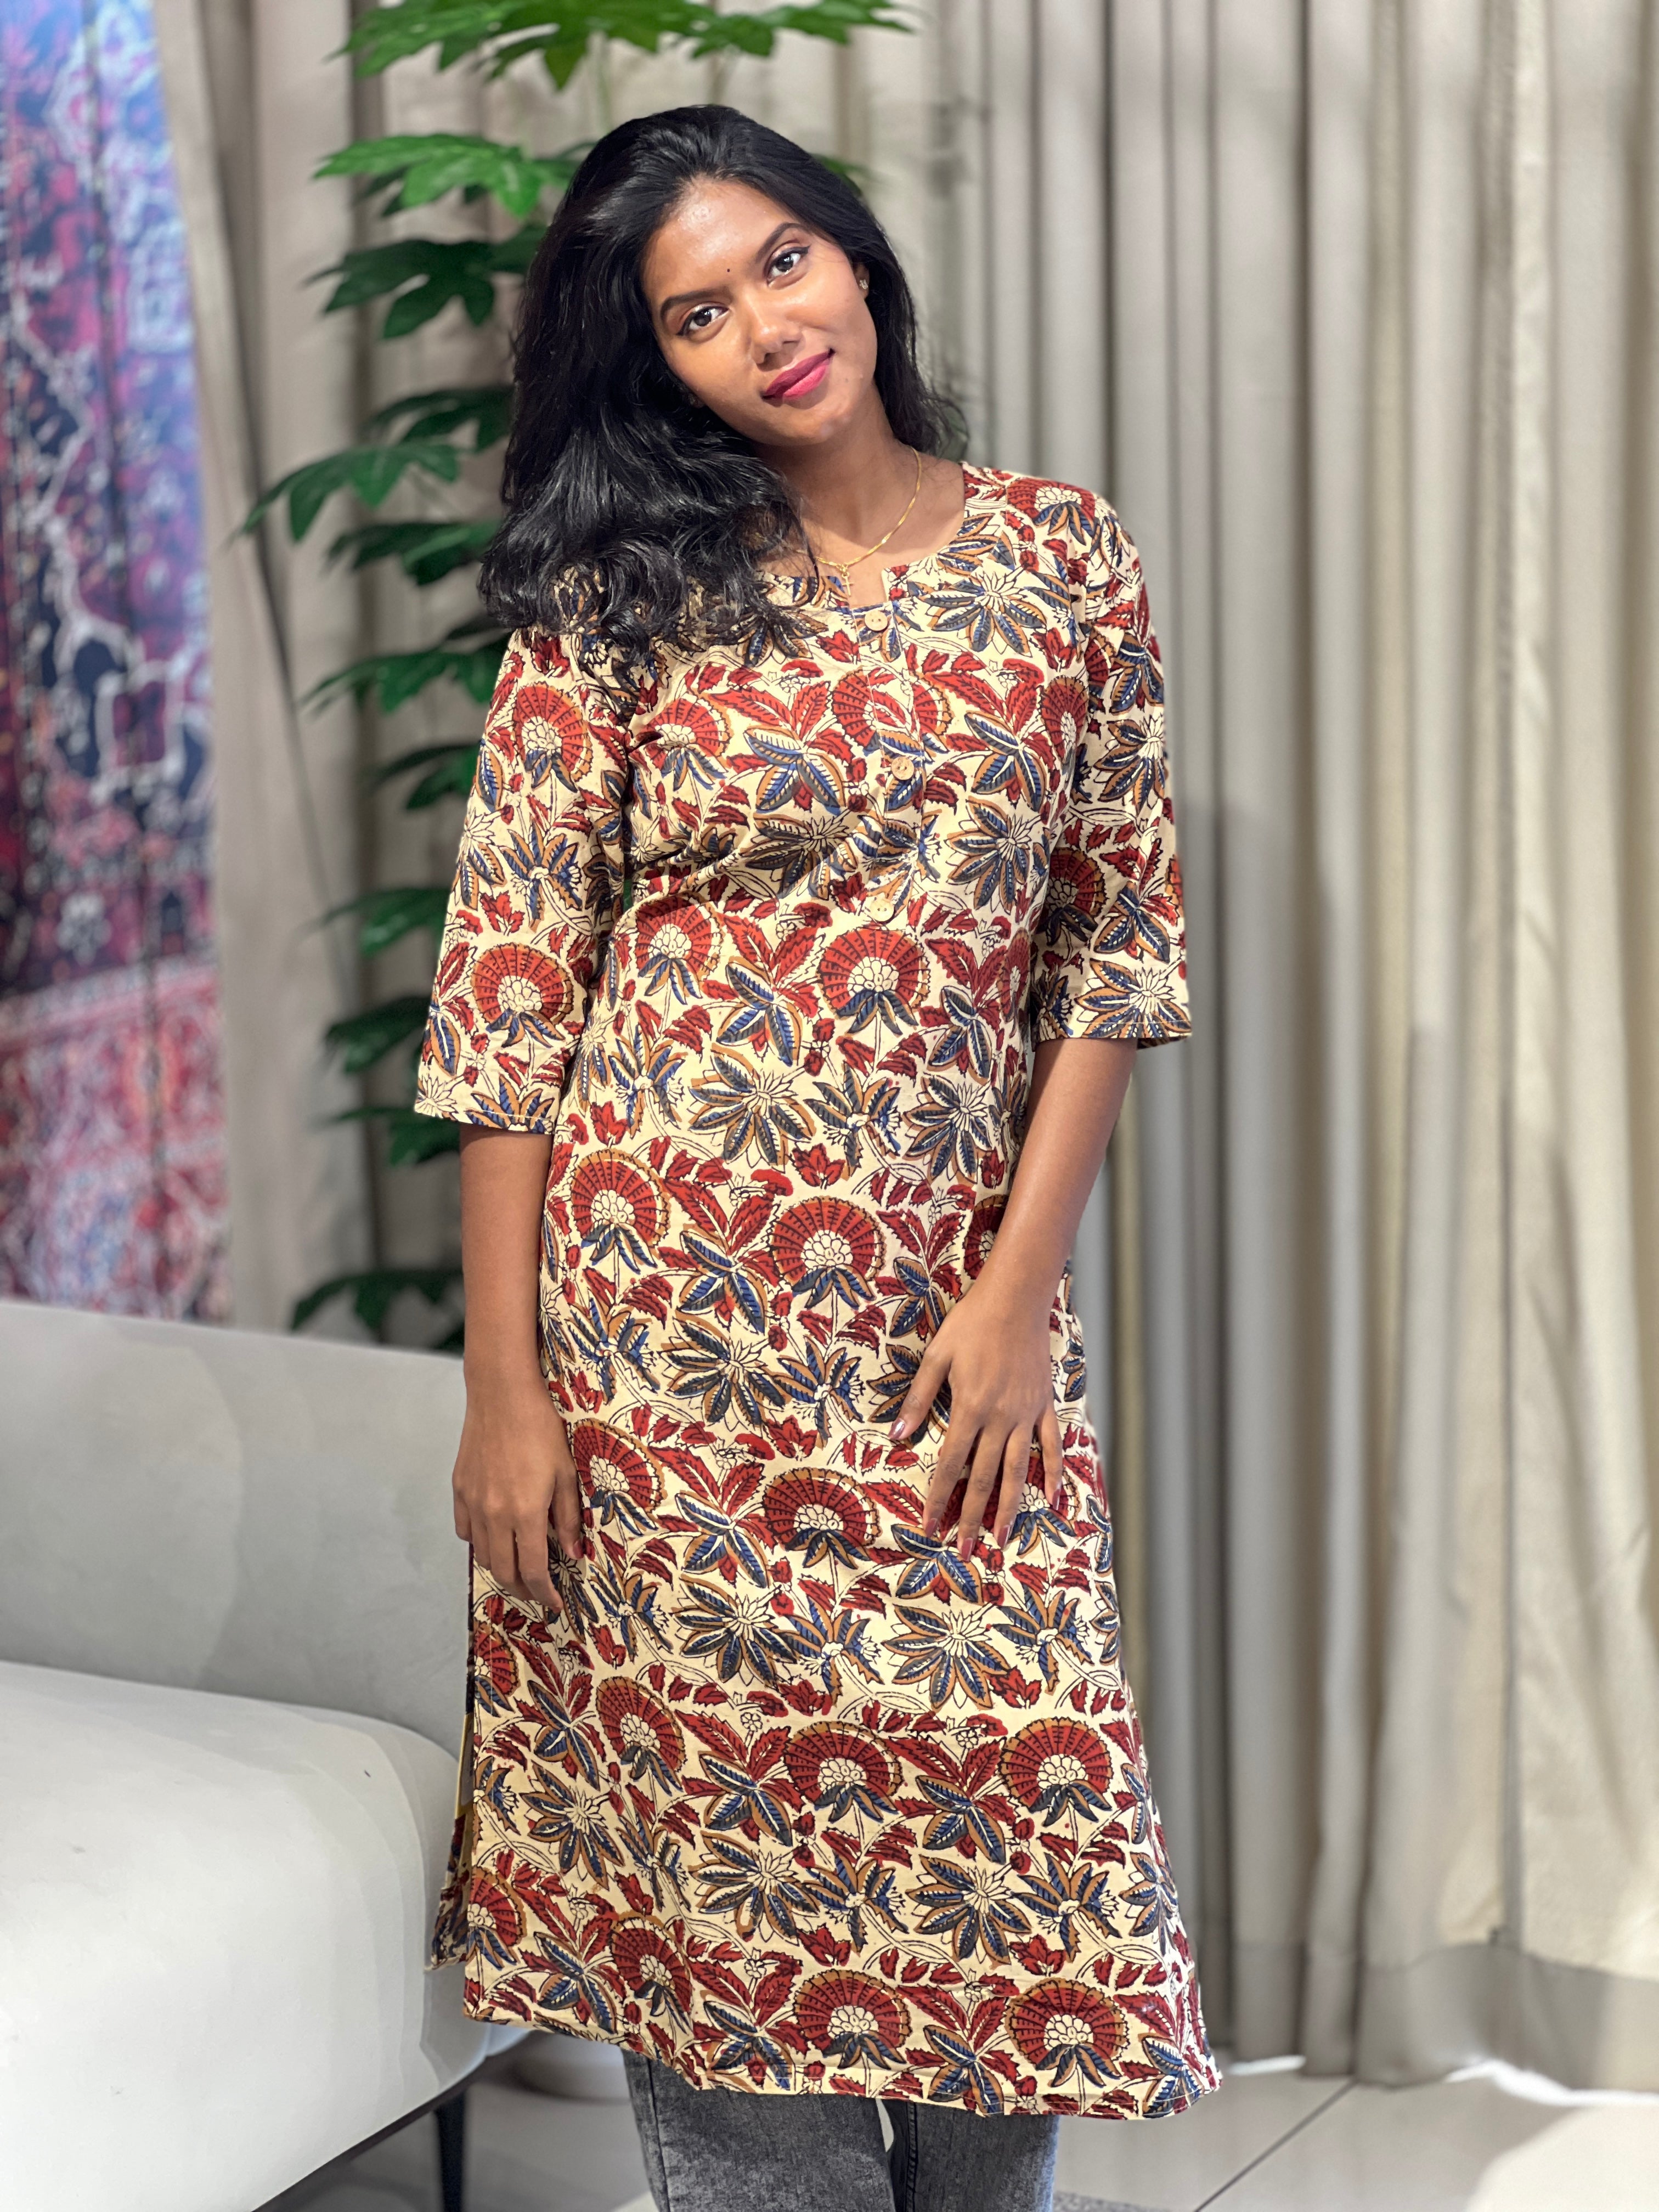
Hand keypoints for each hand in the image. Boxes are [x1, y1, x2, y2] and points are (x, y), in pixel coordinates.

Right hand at [451, 1370, 582, 1612]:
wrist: (502, 1395)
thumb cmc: (542, 1429)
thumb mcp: (566, 1474)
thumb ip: (567, 1518)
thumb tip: (572, 1554)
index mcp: (525, 1513)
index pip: (532, 1570)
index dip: (544, 1593)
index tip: (554, 1602)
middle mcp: (494, 1515)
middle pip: (503, 1571)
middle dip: (523, 1589)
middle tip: (538, 1591)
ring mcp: (473, 1503)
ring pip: (483, 1555)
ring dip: (501, 1568)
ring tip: (518, 1568)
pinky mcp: (460, 1490)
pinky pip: (466, 1531)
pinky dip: (480, 1543)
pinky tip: (494, 1537)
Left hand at [890, 1272, 1064, 1556]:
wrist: (1017, 1297)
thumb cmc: (972, 1323)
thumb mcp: (936, 1357)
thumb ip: (918, 1400)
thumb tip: (894, 1437)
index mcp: (970, 1408)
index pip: (950, 1466)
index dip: (938, 1500)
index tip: (929, 1529)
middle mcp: (1000, 1418)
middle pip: (984, 1479)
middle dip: (971, 1518)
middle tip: (964, 1551)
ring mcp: (1027, 1414)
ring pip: (1018, 1471)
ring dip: (1010, 1508)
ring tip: (1003, 1540)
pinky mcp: (1044, 1405)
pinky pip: (1052, 1446)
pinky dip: (1054, 1474)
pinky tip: (1053, 1500)